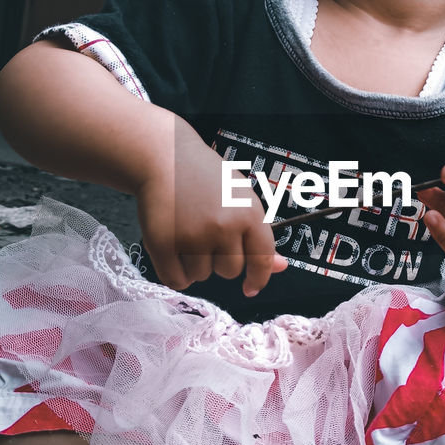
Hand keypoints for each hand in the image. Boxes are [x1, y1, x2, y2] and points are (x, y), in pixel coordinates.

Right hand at [135, 138, 285, 296]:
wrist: (164, 157)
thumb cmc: (204, 177)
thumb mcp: (241, 198)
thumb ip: (260, 235)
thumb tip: (280, 266)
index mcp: (249, 213)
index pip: (262, 259)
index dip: (258, 278)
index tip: (251, 287)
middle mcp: (224, 226)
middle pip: (230, 271)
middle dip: (219, 260)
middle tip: (206, 235)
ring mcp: (193, 236)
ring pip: (201, 276)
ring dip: (194, 264)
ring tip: (187, 234)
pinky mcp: (163, 244)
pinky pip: (175, 280)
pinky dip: (175, 273)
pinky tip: (173, 251)